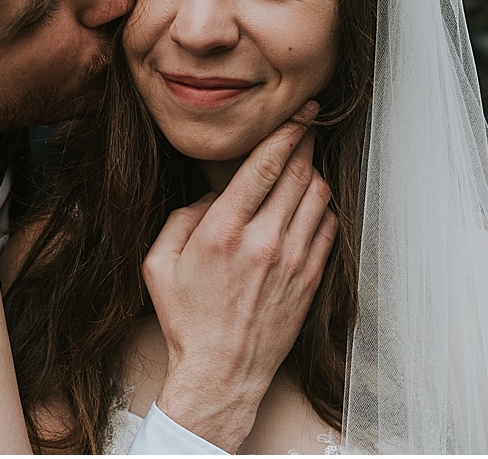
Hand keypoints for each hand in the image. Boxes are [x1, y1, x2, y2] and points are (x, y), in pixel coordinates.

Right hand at [144, 101, 336, 452]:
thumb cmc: (186, 319)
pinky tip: (309, 207)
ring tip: (304, 166)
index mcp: (222, 231)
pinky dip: (323, 208)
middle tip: (306, 127)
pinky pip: (329, 228)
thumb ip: (181, 218)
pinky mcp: (310, 280)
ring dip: (314, 174)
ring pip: (319, 197)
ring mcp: (293, 261)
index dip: (286, 132)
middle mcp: (263, 241)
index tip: (299, 113)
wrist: (222, 373)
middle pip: (298, 173)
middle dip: (304, 143)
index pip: (263, 166)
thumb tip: (212, 196)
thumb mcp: (157, 263)